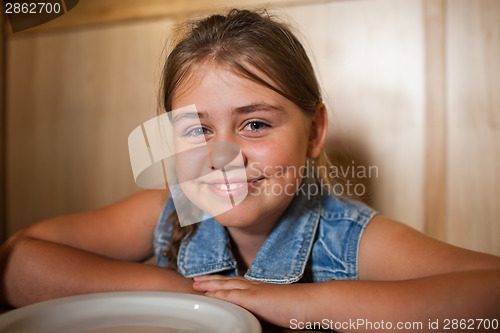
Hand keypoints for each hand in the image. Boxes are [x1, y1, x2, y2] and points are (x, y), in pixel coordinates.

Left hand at [193, 275, 309, 326]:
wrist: (309, 302)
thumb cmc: (298, 308)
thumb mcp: (277, 309)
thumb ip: (265, 312)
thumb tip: (260, 320)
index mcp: (261, 288)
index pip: (237, 283)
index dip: (223, 283)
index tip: (211, 282)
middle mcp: (255, 286)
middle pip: (228, 281)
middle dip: (211, 280)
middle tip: (196, 280)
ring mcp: (253, 290)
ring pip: (226, 285)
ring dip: (209, 284)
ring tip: (195, 284)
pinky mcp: (253, 298)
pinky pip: (230, 296)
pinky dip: (218, 295)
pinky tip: (207, 295)